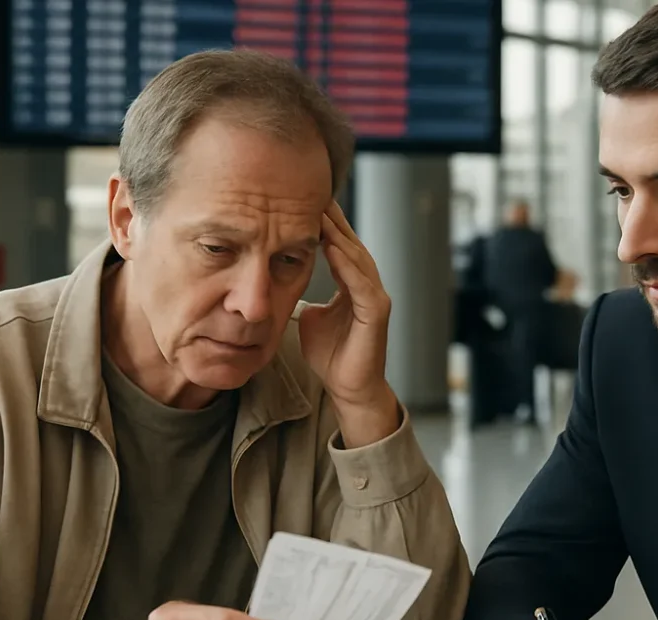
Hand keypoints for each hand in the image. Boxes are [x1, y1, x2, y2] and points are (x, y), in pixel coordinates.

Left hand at [299, 202, 398, 446]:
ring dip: (339, 234)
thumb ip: (301, 296)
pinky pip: (362, 283)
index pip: (337, 244)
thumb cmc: (333, 357)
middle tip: (311, 191)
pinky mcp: (377, 313)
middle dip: (331, 218)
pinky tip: (333, 246)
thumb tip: (280, 283)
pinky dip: (348, 264)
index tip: (298, 200)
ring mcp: (375, 297)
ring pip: (357, 257)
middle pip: (349, 242)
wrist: (348, 389)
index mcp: (351, 284)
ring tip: (320, 211)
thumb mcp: (310, 318)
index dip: (321, 223)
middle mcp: (366, 285)